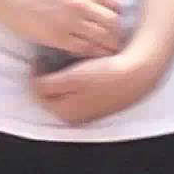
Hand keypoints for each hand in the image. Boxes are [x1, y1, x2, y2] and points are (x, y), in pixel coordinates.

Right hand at [0, 0, 124, 56]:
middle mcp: (81, 3)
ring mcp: (70, 21)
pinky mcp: (58, 38)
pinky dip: (93, 53)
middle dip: (117, 32)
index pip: (116, 3)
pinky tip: (94, 56)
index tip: (116, 21)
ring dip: (108, 46)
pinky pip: (84, 49)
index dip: (118, 14)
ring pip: (102, 38)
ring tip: (110, 51)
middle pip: (113, 23)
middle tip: (116, 40)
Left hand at [30, 37, 169, 125]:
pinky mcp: (101, 102)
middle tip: (49, 59)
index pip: (38, 93)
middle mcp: (75, 116)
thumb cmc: (105, 74)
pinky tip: (82, 69)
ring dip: (61, 80)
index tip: (38, 58)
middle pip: (51, 95)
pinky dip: (76, 82)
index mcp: (64, 112)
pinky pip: (79, 92)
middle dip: (47, 78)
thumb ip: (47, 84)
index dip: (35, 73)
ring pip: (65, 94)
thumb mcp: (71, 79)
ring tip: (64, 62)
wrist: (140, 74)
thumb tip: (34, 84)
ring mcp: (89, 110)